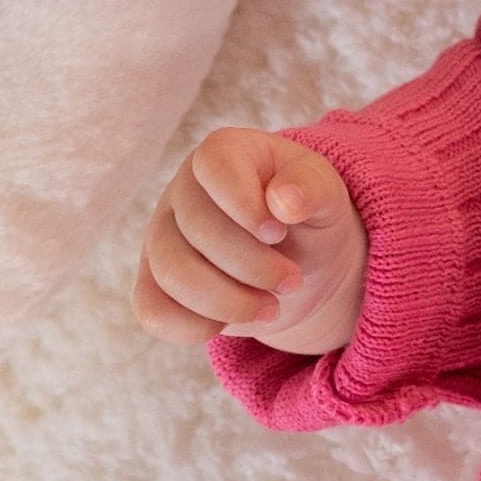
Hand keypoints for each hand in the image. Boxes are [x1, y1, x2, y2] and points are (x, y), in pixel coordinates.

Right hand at [133, 127, 368, 358]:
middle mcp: (183, 191)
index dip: (245, 204)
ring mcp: (161, 237)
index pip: (214, 166)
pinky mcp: (155, 282)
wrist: (303, 261)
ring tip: (271, 307)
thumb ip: (312, 188)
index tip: (278, 232)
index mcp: (224, 153)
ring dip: (229, 302)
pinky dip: (192, 327)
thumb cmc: (310, 216)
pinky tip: (228, 324)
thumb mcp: (327, 194)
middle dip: (253, 266)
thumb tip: (284, 201)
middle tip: (291, 281)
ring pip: (173, 274)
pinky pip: (153, 310)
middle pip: (196, 229)